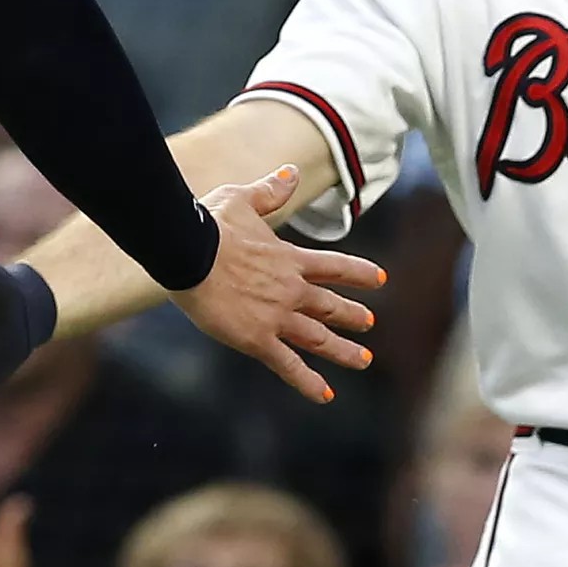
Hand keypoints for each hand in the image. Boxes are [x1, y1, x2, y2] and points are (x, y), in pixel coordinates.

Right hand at [168, 166, 381, 401]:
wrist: (187, 251)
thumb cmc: (209, 223)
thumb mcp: (242, 199)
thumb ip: (270, 190)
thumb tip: (290, 172)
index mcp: (290, 258)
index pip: (335, 266)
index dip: (359, 273)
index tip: (380, 280)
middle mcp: (291, 289)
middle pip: (331, 306)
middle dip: (353, 316)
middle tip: (369, 323)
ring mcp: (277, 316)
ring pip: (319, 338)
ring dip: (343, 350)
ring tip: (363, 360)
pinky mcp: (257, 339)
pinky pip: (288, 365)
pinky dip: (308, 381)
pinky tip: (326, 395)